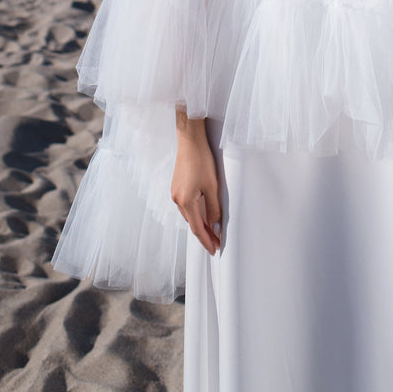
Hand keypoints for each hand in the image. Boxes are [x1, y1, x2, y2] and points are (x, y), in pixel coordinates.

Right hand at [171, 122, 222, 255]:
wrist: (189, 140)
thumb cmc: (201, 161)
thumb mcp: (212, 186)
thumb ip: (214, 207)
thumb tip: (215, 225)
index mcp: (185, 202)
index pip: (197, 228)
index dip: (206, 241)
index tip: (214, 250)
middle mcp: (177, 200)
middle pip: (192, 223)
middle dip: (204, 234)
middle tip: (217, 242)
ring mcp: (175, 192)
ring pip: (189, 214)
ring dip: (200, 223)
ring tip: (212, 230)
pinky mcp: (177, 186)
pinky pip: (186, 205)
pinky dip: (195, 213)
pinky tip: (203, 213)